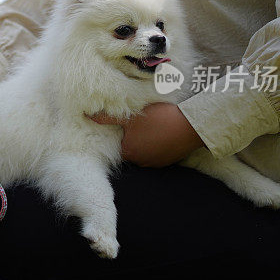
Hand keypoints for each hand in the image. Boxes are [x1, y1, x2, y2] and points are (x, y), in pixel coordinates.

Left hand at [87, 103, 203, 166]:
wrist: (192, 125)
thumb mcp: (131, 117)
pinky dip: (159, 143)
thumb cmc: (159, 119)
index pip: (118, 144)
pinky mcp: (170, 160)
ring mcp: (157, 163)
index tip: (127, 123)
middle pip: (131, 148)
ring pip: (146, 149)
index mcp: (129, 152)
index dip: (121, 133)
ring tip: (153, 125)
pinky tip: (164, 131)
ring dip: (147, 140)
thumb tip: (88, 116)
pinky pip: (159, 151)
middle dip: (134, 136)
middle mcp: (142, 162)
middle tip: (141, 122)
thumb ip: (107, 118)